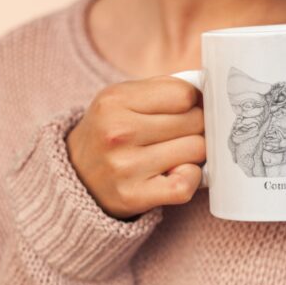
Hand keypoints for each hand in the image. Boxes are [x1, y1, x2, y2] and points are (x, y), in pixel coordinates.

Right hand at [65, 75, 205, 219]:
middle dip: (196, 126)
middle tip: (181, 132)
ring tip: (176, 152)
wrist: (75, 174)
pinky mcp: (133, 196)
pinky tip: (178, 172)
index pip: (184, 94)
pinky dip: (191, 178)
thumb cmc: (112, 130)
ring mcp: (125, 166)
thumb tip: (210, 92)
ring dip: (194, 152)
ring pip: (196, 150)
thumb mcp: (124, 98)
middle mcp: (118, 132)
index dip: (193, 101)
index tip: (186, 109)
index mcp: (115, 100)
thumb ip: (164, 88)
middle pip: (194, 121)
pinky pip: (186, 184)